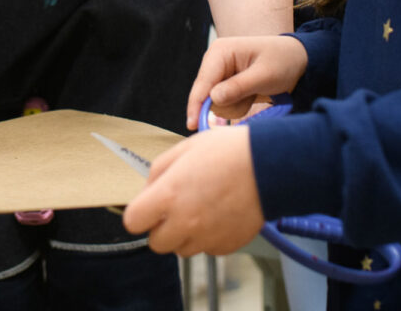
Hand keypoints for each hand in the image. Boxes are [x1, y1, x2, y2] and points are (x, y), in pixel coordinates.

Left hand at [122, 127, 263, 256]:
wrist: (268, 165)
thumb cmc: (226, 151)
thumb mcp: (183, 149)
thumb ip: (158, 173)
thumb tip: (147, 193)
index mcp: (168, 195)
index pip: (133, 222)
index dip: (139, 214)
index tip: (148, 208)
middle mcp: (184, 222)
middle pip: (156, 243)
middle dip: (161, 228)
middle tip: (176, 209)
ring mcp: (206, 237)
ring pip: (182, 249)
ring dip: (185, 235)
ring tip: (202, 210)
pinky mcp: (226, 246)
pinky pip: (208, 249)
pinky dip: (209, 238)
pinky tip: (219, 216)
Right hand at [186, 35, 307, 128]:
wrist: (297, 58)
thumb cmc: (282, 61)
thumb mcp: (264, 75)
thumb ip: (238, 87)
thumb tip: (212, 99)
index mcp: (220, 52)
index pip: (203, 82)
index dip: (196, 105)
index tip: (192, 125)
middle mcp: (215, 60)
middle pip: (206, 94)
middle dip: (227, 105)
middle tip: (250, 101)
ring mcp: (219, 72)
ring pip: (216, 102)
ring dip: (236, 105)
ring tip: (256, 93)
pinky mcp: (225, 82)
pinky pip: (225, 103)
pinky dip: (239, 104)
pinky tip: (253, 95)